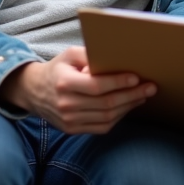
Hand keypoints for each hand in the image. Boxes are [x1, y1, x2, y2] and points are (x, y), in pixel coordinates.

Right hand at [0, 46, 155, 133]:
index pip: (97, 86)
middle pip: (106, 104)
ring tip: (142, 96)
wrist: (33, 91)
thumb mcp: (69, 55)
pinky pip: (101, 127)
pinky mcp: (72, 130)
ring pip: (106, 118)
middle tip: (150, 87)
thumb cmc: (57, 69)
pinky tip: (127, 107)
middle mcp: (66, 104)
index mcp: (64, 83)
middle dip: (132, 95)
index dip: (119, 83)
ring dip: (128, 107)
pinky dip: (118, 118)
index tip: (136, 78)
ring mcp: (69, 120)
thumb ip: (89, 54)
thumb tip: (114, 59)